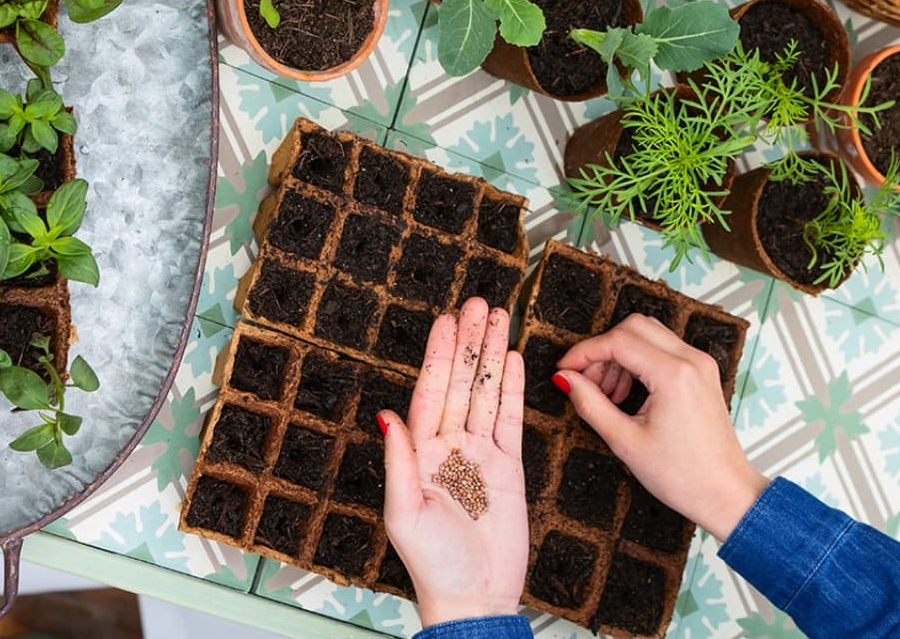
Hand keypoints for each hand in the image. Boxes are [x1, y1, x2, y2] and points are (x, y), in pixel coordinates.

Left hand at [377, 298, 528, 626]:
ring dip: (492, 356)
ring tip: (499, 318)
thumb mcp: (405, 513)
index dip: (439, 356)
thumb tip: (387, 415)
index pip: (430, 393)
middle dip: (469, 343)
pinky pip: (512, 420)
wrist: (476, 597)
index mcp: (421, 454)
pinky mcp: (509, 467)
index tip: (447, 322)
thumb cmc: (434, 565)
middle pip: (462, 383)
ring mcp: (480, 455)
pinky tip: (513, 361)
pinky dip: (513, 390)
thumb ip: (399, 461)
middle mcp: (450, 447)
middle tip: (477, 303)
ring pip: (488, 393)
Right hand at [556, 315, 767, 540]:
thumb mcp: (625, 441)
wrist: (724, 493)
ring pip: (649, 335)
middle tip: (585, 381)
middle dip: (603, 349)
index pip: (618, 341)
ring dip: (620, 355)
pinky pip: (664, 351)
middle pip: (634, 327)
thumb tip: (566, 379)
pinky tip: (627, 394)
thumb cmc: (683, 475)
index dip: (584, 352)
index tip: (564, 369)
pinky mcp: (702, 373)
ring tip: (607, 395)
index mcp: (674, 375)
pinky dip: (640, 362)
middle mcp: (691, 360)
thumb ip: (591, 403)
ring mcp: (700, 364)